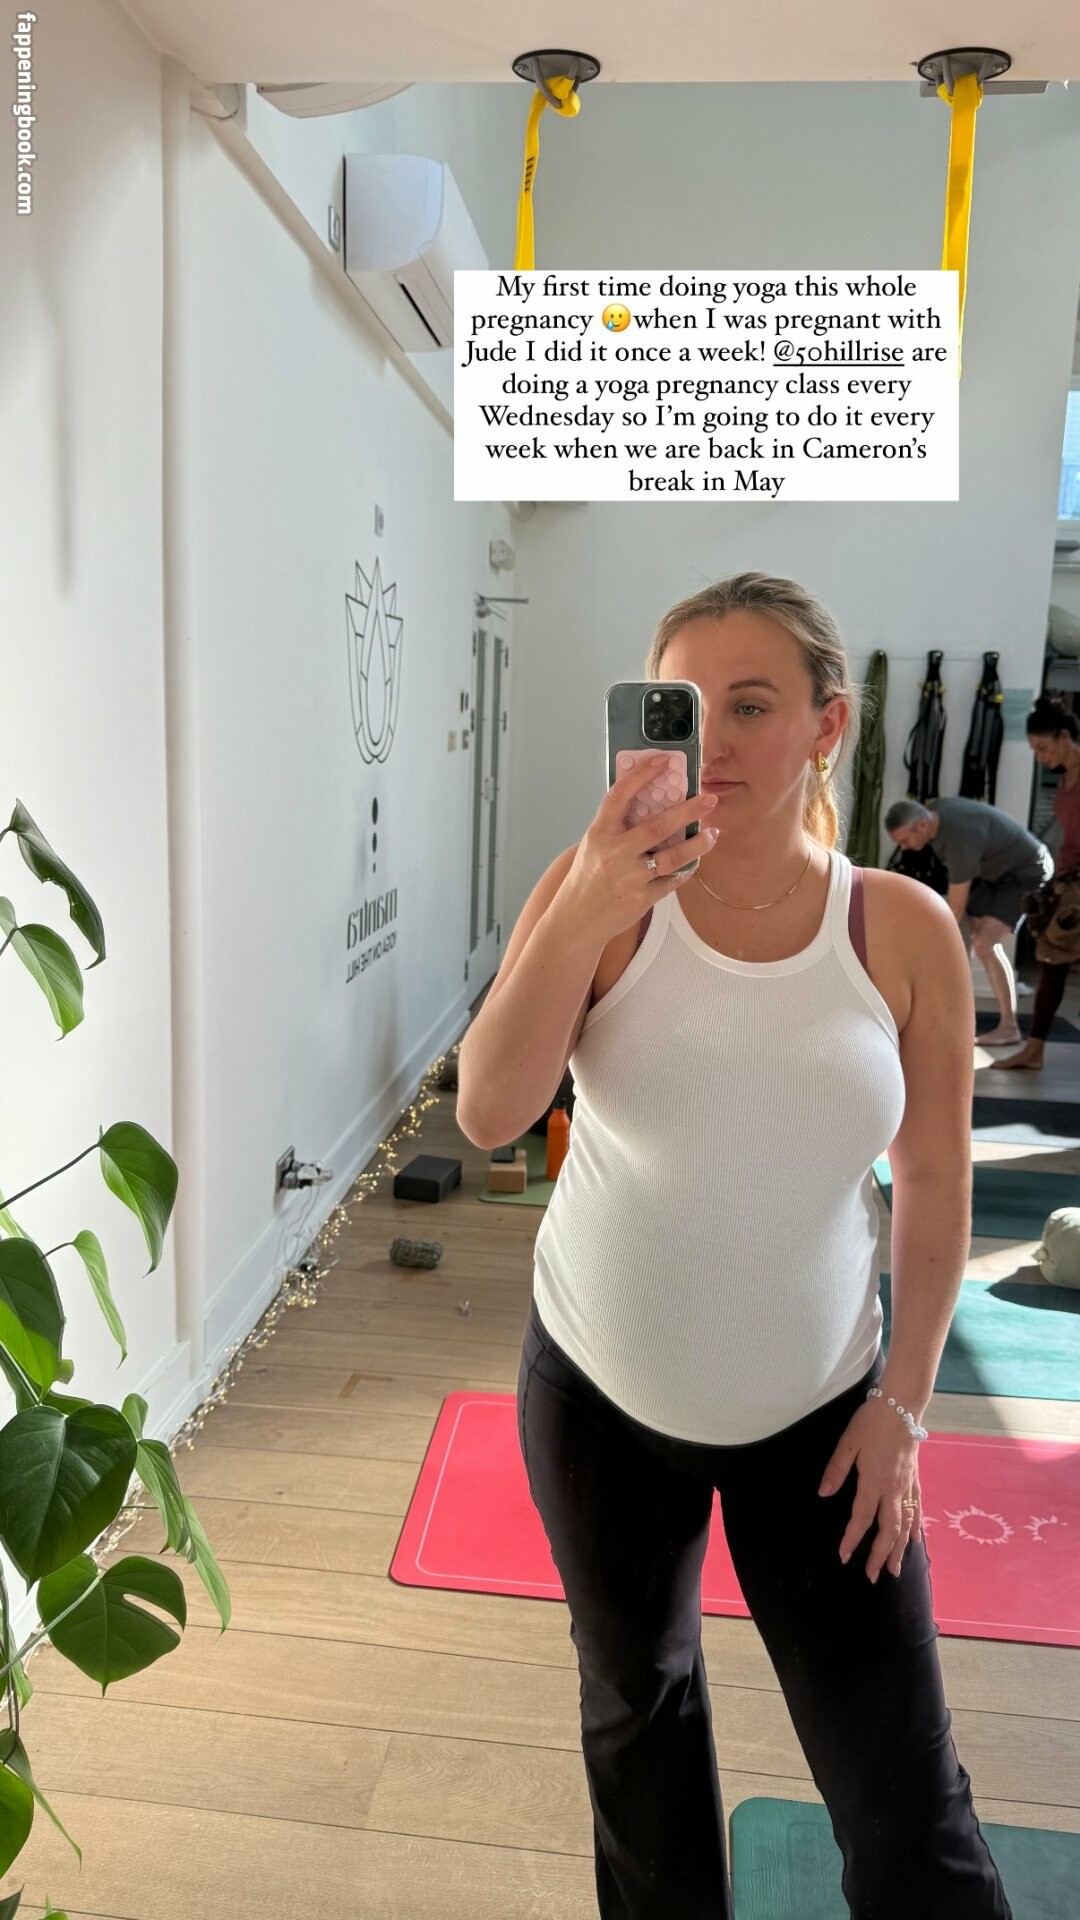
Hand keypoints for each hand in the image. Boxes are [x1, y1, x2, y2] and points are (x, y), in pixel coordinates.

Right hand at [560, 756, 718, 945]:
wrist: (576, 919)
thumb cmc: (586, 877)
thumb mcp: (595, 845)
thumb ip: (618, 826)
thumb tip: (651, 802)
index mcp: (600, 834)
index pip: (621, 795)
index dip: (642, 774)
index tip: (663, 760)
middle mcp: (615, 853)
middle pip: (658, 826)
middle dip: (688, 810)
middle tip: (708, 799)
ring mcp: (630, 877)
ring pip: (674, 856)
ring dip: (698, 844)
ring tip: (712, 834)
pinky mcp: (642, 898)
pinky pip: (673, 880)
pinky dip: (686, 869)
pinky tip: (693, 861)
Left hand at [817, 1400, 921, 1582]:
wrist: (901, 1406)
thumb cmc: (871, 1422)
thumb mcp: (848, 1442)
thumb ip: (837, 1469)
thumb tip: (824, 1493)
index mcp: (873, 1482)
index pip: (862, 1519)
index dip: (852, 1539)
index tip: (844, 1556)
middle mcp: (893, 1489)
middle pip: (888, 1530)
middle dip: (880, 1555)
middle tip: (873, 1576)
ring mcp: (906, 1485)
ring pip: (905, 1524)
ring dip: (899, 1549)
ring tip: (895, 1569)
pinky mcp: (915, 1478)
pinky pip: (917, 1508)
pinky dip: (915, 1527)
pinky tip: (914, 1541)